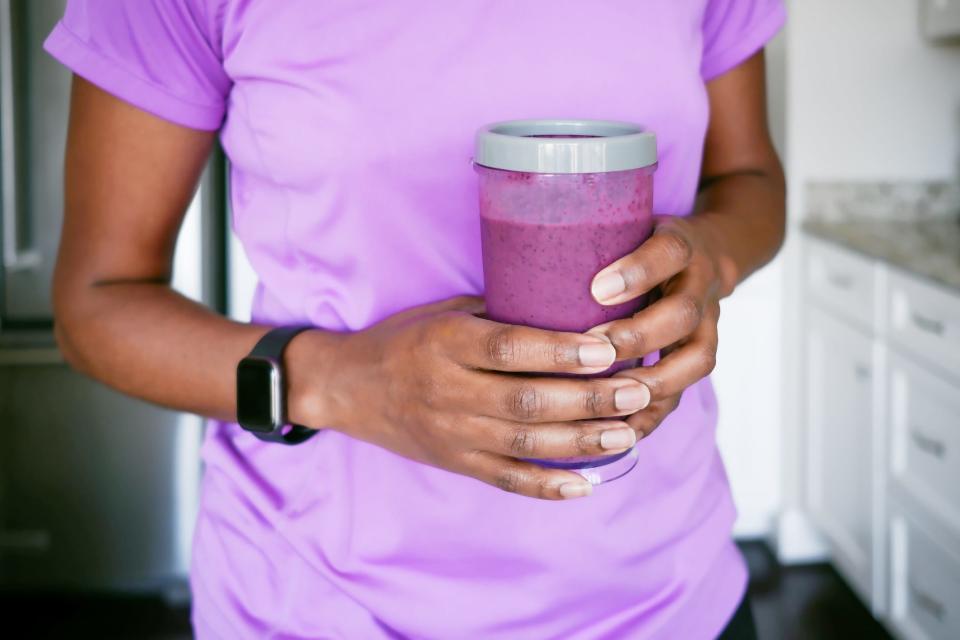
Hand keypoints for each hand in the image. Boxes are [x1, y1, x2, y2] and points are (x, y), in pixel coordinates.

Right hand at [286, 297, 652, 499]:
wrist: (348, 388)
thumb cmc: (404, 340)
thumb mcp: (444, 312)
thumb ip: (499, 312)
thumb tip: (569, 304)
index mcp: (445, 342)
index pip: (509, 348)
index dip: (561, 350)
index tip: (608, 347)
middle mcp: (448, 390)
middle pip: (527, 400)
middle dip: (589, 398)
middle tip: (637, 390)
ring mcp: (451, 432)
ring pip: (524, 442)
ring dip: (581, 442)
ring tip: (627, 432)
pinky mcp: (454, 462)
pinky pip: (505, 479)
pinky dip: (547, 486)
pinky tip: (586, 485)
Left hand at [588, 215, 728, 438]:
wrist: (701, 256)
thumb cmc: (639, 244)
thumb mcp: (623, 228)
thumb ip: (586, 241)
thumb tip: (510, 265)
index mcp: (680, 245)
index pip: (668, 251)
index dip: (637, 272)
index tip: (597, 289)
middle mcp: (700, 284)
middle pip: (683, 312)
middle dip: (638, 335)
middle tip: (594, 348)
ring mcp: (707, 324)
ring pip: (696, 358)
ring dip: (652, 381)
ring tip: (609, 396)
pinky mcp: (697, 358)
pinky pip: (685, 392)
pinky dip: (653, 413)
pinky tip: (619, 430)